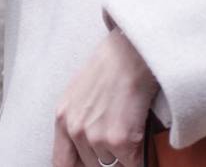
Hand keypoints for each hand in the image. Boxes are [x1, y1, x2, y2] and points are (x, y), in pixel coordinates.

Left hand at [52, 28, 157, 166]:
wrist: (132, 51)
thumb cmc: (113, 66)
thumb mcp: (82, 93)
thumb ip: (79, 121)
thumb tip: (88, 148)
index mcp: (63, 118)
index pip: (61, 163)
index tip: (91, 166)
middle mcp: (75, 130)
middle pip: (92, 166)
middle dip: (108, 158)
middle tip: (120, 142)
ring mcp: (96, 136)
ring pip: (114, 166)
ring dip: (125, 157)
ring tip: (133, 135)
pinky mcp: (119, 140)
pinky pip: (133, 164)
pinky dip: (142, 157)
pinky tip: (143, 137)